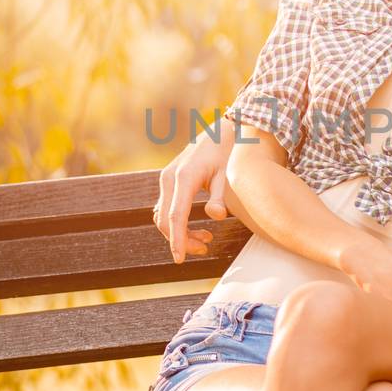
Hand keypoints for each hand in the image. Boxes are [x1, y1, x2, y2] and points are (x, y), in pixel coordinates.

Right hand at [154, 131, 233, 263]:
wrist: (221, 131)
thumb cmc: (227, 153)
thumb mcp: (228, 174)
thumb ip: (220, 196)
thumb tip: (216, 217)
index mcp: (184, 177)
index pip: (175, 216)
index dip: (177, 240)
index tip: (180, 259)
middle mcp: (169, 178)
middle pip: (165, 220)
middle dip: (181, 240)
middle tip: (205, 248)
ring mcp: (166, 179)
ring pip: (163, 216)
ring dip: (179, 233)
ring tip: (206, 239)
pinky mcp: (169, 181)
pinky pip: (166, 208)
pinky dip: (177, 223)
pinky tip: (197, 228)